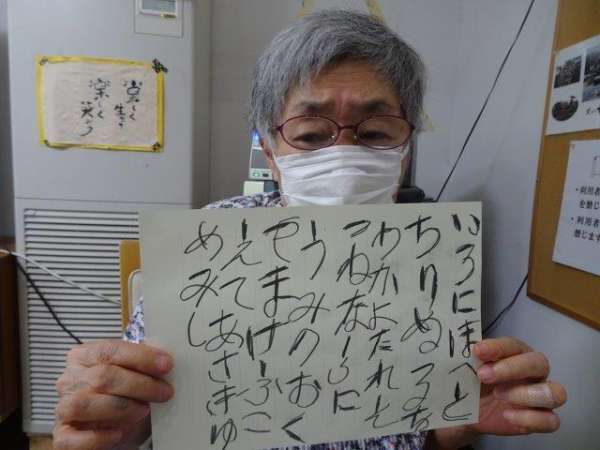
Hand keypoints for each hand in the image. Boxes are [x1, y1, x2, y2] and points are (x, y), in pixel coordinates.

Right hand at [54, 340, 173, 449]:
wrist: (118, 424)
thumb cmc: (127, 393)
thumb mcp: (136, 373)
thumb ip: (145, 362)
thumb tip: (164, 357)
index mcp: (85, 355)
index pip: (110, 350)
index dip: (141, 357)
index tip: (167, 365)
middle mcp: (70, 379)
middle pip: (103, 376)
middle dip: (140, 384)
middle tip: (164, 392)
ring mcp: (63, 407)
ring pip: (85, 404)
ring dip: (121, 407)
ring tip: (144, 410)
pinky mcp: (63, 436)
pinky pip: (72, 439)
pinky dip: (97, 438)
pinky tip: (118, 434)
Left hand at [432, 337, 565, 448]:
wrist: (469, 409)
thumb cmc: (473, 380)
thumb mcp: (468, 367)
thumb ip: (470, 357)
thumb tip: (466, 348)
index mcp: (516, 353)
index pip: (514, 345)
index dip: (497, 347)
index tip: (477, 351)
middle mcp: (534, 372)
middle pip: (540, 363)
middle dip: (511, 368)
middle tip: (483, 375)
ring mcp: (541, 396)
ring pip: (555, 392)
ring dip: (525, 394)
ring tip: (498, 395)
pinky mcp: (542, 419)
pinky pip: (551, 421)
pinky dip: (530, 418)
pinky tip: (507, 414)